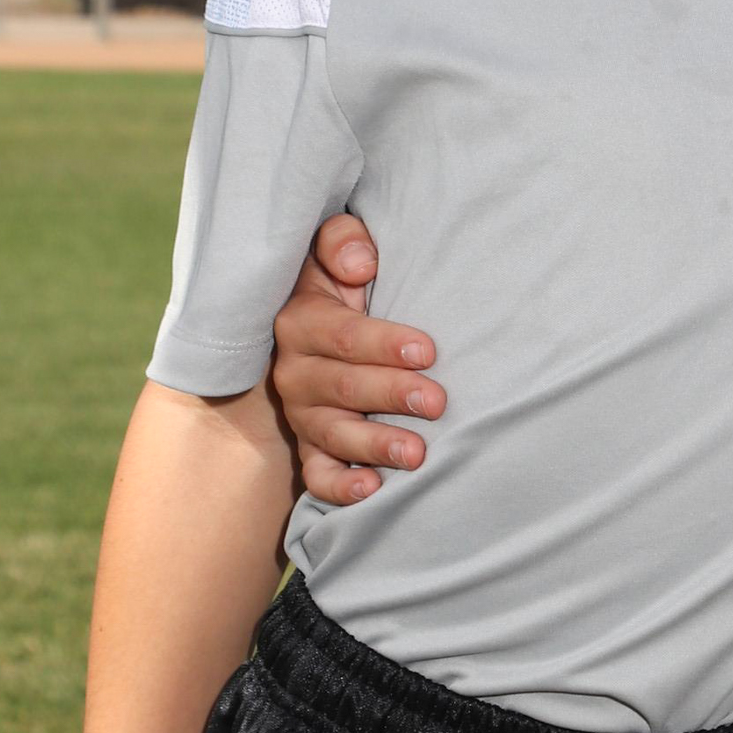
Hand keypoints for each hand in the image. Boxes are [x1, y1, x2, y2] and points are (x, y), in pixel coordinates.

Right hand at [271, 215, 445, 505]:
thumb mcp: (339, 250)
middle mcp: (294, 370)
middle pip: (342, 387)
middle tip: (437, 401)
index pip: (342, 336)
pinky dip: (339, 487)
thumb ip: (342, 241)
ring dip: (374, 446)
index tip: (428, 351)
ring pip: (332, 434)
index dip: (383, 344)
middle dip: (391, 394)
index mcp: (300, 320)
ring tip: (416, 454)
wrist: (329, 319)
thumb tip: (361, 264)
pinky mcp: (310, 445)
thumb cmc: (348, 281)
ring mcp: (301, 413)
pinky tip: (372, 491)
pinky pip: (316, 473)